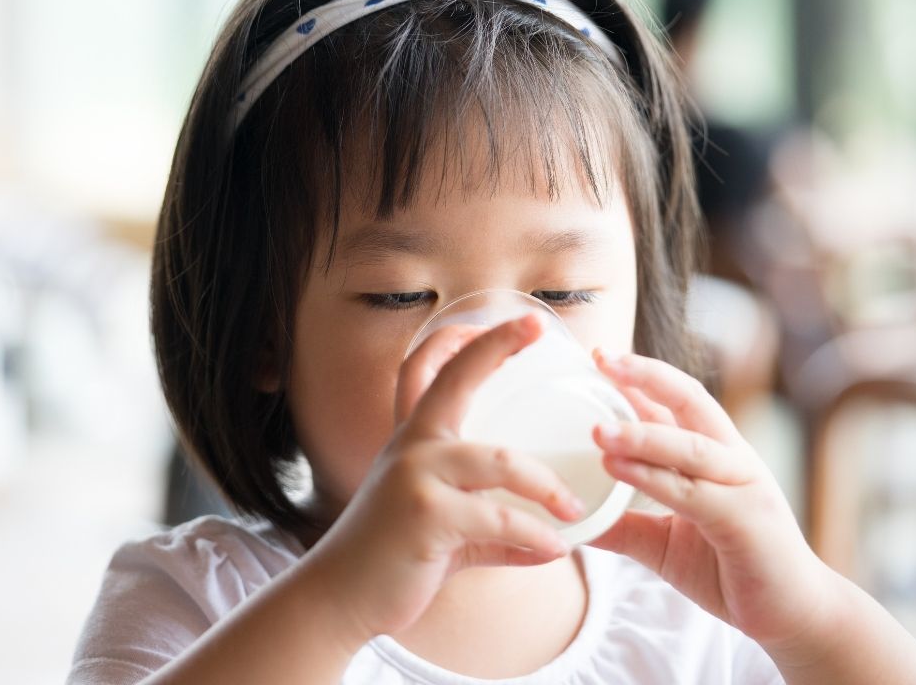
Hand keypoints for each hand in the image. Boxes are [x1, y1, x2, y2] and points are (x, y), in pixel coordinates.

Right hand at [305, 314, 584, 640]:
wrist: (341, 597)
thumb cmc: (396, 557)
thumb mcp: (444, 524)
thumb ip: (492, 520)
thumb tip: (556, 539)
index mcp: (415, 437)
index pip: (436, 368)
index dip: (472, 339)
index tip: (518, 319)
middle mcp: (412, 445)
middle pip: (458, 380)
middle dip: (498, 346)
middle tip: (541, 328)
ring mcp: (415, 477)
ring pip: (501, 462)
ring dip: (548, 487)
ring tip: (574, 510)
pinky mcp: (425, 517)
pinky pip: (498, 519)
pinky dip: (535, 536)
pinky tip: (555, 549)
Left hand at [585, 350, 832, 649]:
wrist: (793, 615)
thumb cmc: (732, 571)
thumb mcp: (664, 544)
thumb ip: (624, 526)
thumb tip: (573, 517)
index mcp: (715, 457)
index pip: (675, 404)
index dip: (639, 379)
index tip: (599, 357)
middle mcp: (731, 460)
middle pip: (690, 401)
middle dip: (646, 376)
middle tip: (602, 357)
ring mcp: (741, 485)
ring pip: (688, 446)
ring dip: (641, 433)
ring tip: (597, 428)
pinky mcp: (743, 519)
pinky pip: (691, 491)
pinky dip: (652, 476)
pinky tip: (617, 467)